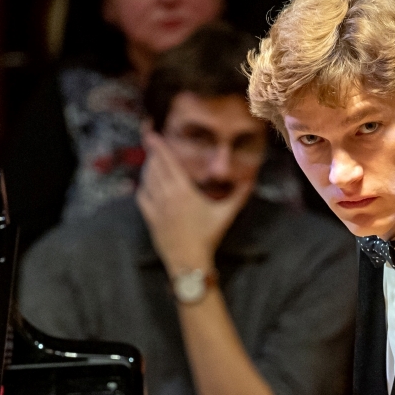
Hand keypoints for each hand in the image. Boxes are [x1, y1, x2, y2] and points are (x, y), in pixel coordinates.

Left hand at [136, 131, 253, 273]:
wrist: (189, 261)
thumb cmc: (208, 237)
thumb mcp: (226, 214)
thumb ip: (239, 196)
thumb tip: (252, 180)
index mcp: (184, 190)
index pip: (168, 162)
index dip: (158, 146)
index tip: (150, 133)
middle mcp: (167, 195)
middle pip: (155, 167)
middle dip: (151, 151)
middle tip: (149, 139)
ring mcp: (157, 207)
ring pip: (147, 180)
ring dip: (148, 167)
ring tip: (150, 159)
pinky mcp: (151, 219)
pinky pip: (142, 197)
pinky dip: (142, 186)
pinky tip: (145, 183)